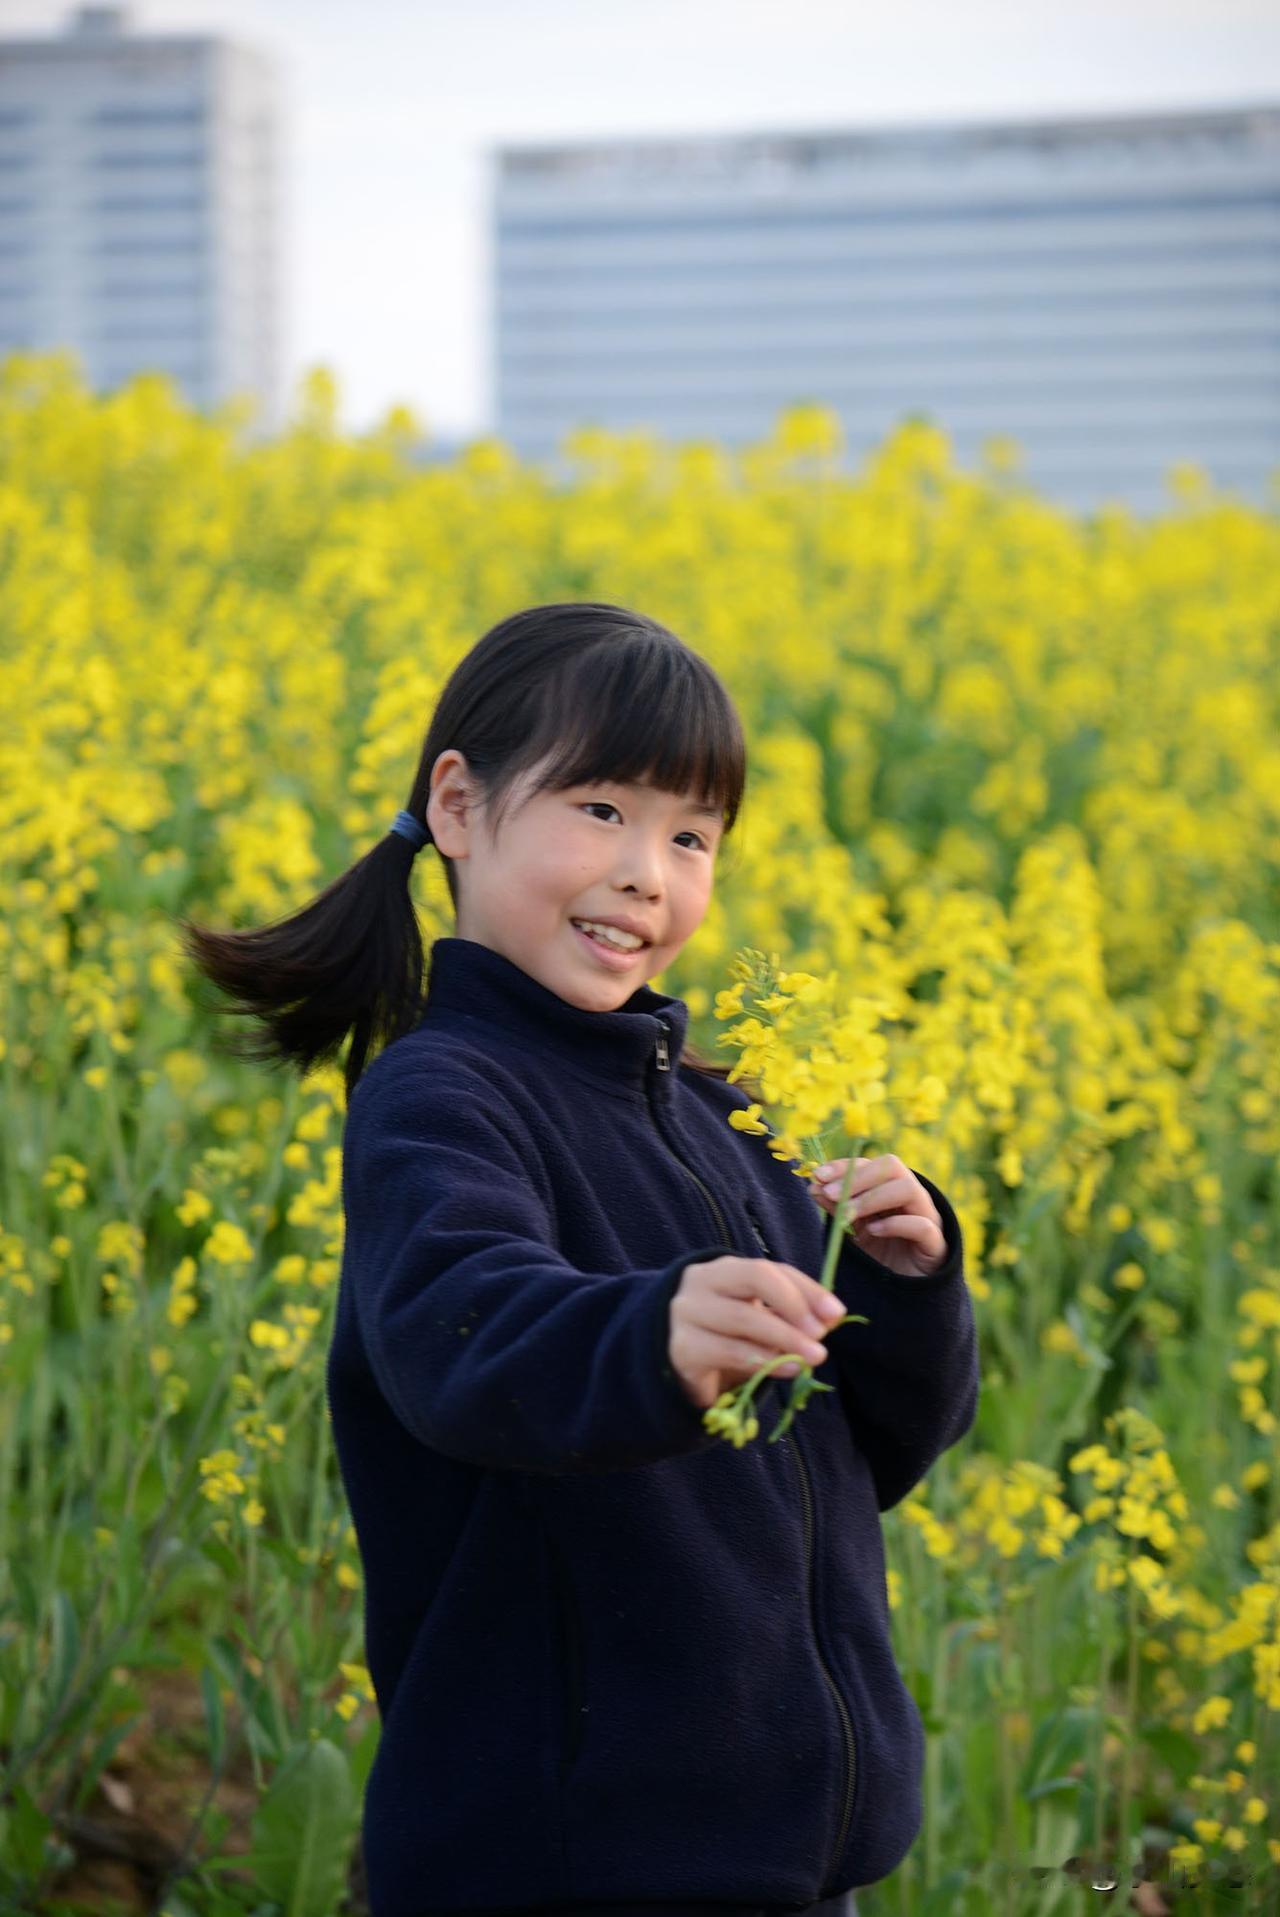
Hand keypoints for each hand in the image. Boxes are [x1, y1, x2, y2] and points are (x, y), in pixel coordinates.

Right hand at [669, 1253, 846, 1409]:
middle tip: (821, 1335)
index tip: (836, 1313)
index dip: (807, 1289)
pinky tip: (788, 1369)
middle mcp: (702, 1281)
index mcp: (725, 1269)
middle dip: (795, 1305)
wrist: (677, 1367)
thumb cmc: (726, 1339)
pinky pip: (729, 1350)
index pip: (771, 1269)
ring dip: (785, 1338)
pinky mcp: (683, 1347)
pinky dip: (764, 1360)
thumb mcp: (760, 1321)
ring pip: (743, 1317)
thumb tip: (831, 1318)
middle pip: (755, 1278)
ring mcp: (688, 1312)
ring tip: (812, 1357)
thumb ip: (791, 1315)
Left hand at [809, 1153, 947, 1276]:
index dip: (844, 1166)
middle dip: (858, 1178)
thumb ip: (837, 1207)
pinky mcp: (936, 1244)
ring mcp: (927, 1216)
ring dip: (873, 1198)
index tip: (818, 1176)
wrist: (905, 1289)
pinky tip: (873, 1231)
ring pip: (909, 1189)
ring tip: (848, 1214)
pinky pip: (923, 1226)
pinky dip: (896, 1225)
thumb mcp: (853, 1228)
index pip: (870, 1163)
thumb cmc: (879, 1252)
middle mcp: (911, 1195)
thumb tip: (814, 1186)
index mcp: (890, 1186)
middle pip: (892, 1167)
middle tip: (831, 1194)